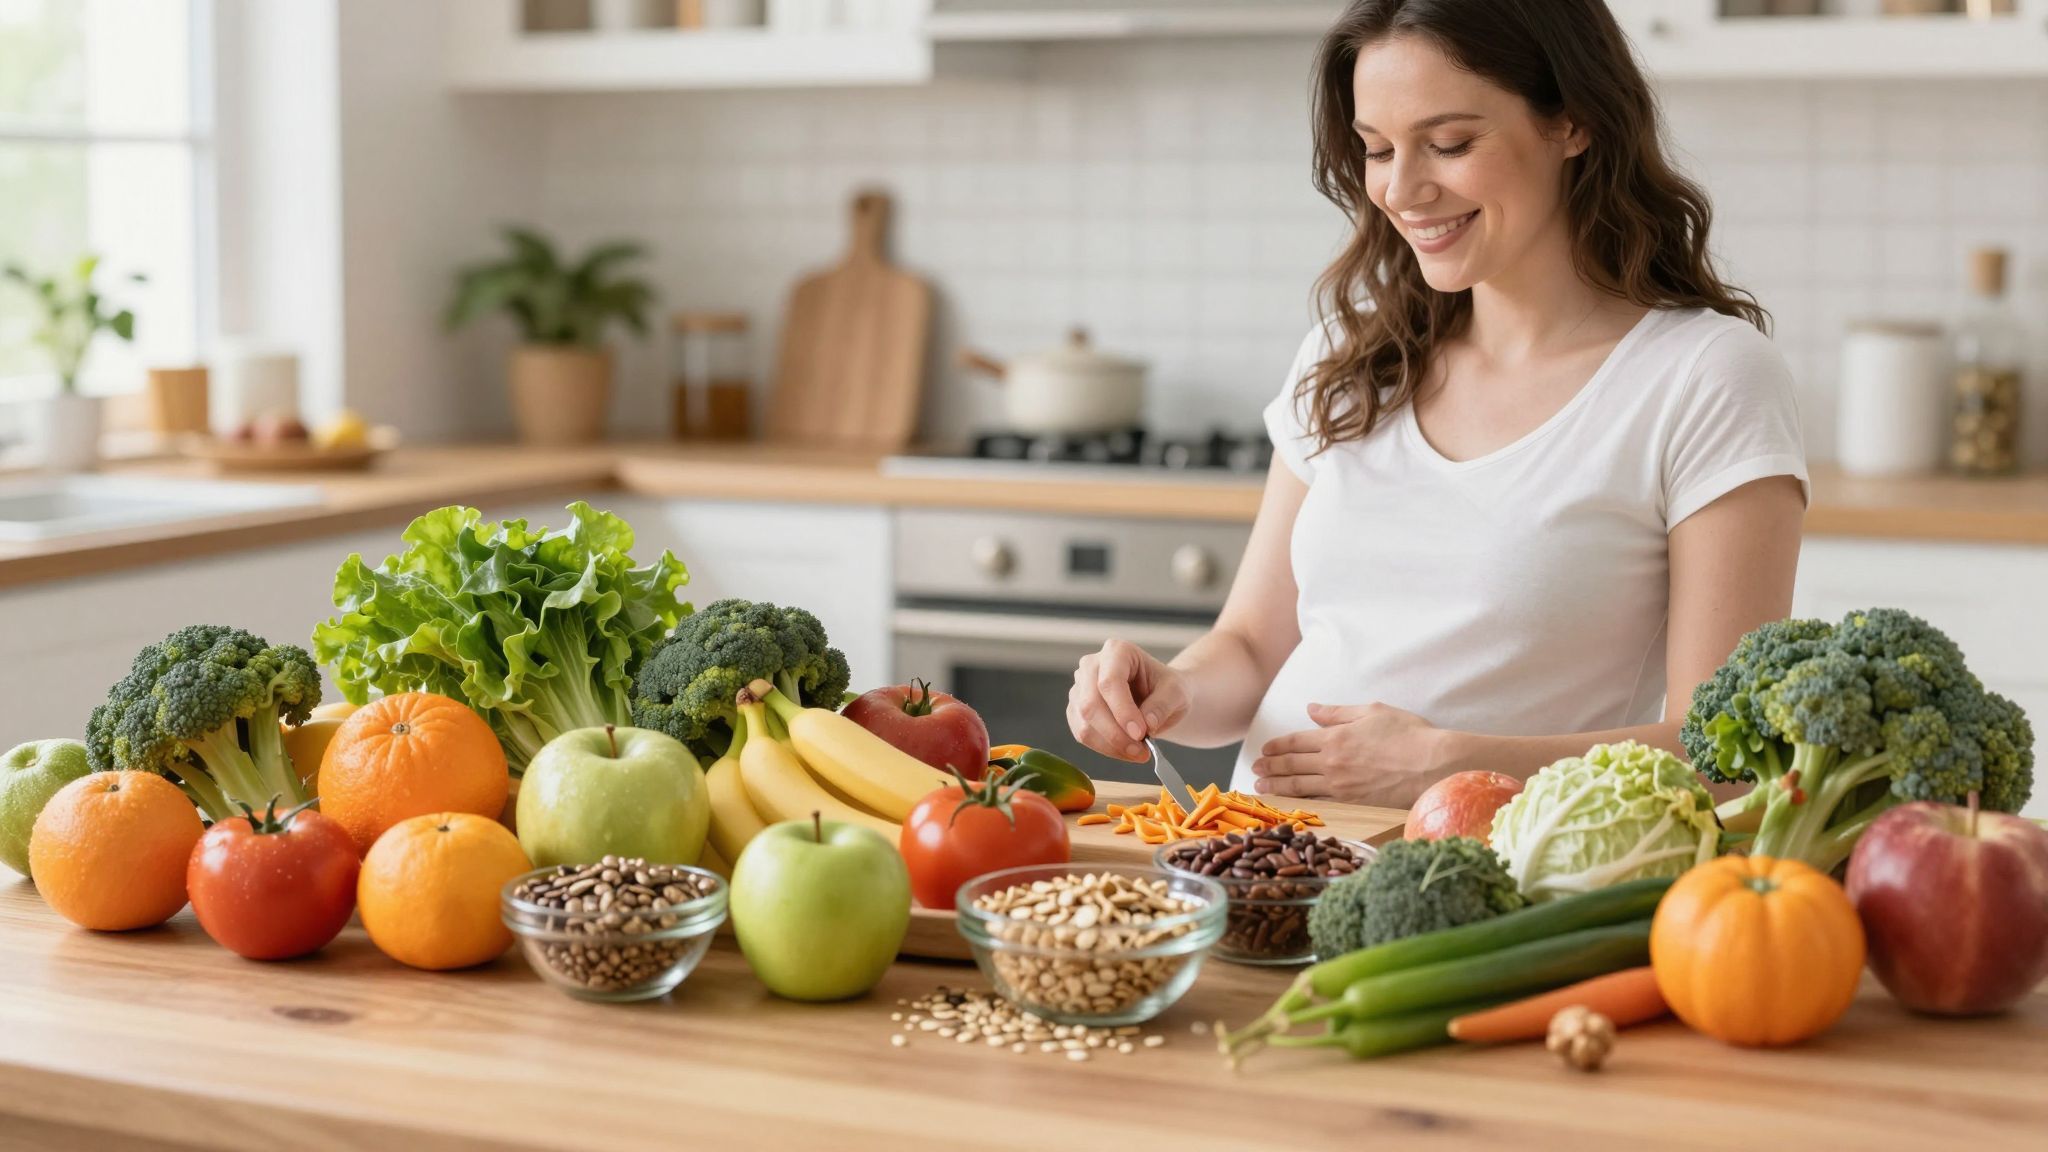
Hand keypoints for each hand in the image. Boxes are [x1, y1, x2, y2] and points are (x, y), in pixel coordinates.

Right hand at [1067, 640, 1191, 762]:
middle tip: (1141, 751)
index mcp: (1117, 651)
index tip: (1141, 733)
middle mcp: (1092, 665)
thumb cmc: (1167, 688)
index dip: (1123, 710)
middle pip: (1091, 704)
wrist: (1160, 697)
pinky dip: (1105, 748)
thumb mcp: (1177, 692)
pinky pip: (1082, 735)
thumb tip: (1147, 724)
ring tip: (1139, 752)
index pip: (1110, 681)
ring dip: (1111, 745)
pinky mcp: (1076, 710)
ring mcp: (1080, 688)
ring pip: (1084, 723)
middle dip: (1116, 734)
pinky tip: (1126, 751)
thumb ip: (1163, 704)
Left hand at [1252, 701, 1446, 806]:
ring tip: (1261, 787)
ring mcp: (1341, 786)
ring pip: (1299, 787)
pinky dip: (1300, 804)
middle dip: (1270, 767)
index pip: (1296, 742)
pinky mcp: (1352, 804)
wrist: (1433, 765)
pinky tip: (1291, 804)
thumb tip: (1312, 709)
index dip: (1277, 746)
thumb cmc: (1409, 734)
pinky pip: (1319, 803)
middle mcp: (1332, 763)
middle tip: (1254, 769)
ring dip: (1277, 786)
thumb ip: (1338, 712)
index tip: (1264, 750)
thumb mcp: (1373, 711)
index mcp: (1335, 737)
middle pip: (1292, 765)